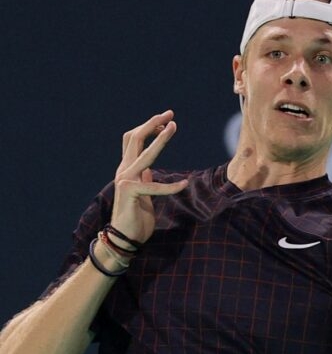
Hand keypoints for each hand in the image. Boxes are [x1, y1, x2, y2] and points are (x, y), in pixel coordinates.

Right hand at [110, 110, 188, 243]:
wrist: (124, 239)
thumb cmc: (136, 217)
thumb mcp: (144, 194)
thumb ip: (145, 179)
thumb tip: (150, 170)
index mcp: (127, 169)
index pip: (134, 140)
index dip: (148, 127)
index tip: (165, 120)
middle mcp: (124, 171)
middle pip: (134, 138)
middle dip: (152, 124)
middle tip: (170, 114)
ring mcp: (125, 180)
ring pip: (144, 154)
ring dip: (160, 139)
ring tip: (173, 127)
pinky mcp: (130, 193)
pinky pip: (155, 186)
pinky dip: (171, 186)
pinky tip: (184, 184)